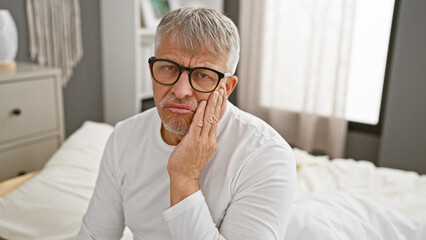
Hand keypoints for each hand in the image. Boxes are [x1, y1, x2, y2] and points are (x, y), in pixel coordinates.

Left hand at [167, 88, 226, 205]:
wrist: (183, 176)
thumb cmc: (187, 163)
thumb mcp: (197, 148)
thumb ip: (199, 137)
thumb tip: (198, 127)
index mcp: (211, 141)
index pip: (216, 121)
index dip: (220, 108)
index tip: (222, 97)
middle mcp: (209, 140)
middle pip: (215, 117)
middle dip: (219, 102)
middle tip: (222, 89)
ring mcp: (202, 141)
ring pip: (209, 119)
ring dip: (212, 104)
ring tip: (216, 93)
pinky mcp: (192, 142)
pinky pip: (197, 125)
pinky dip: (200, 113)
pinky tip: (202, 104)